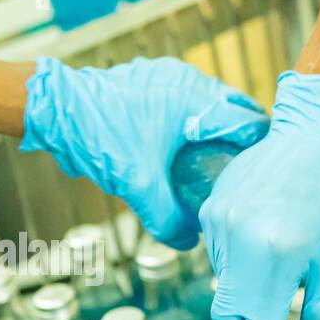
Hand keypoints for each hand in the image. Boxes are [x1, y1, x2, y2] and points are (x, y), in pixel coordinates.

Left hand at [21, 57, 268, 248]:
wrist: (53, 109)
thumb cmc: (99, 137)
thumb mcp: (139, 186)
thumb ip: (168, 219)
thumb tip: (189, 243)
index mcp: (196, 99)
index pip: (250, 120)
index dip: (263, 148)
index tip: (265, 173)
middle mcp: (188, 80)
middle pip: (235, 110)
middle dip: (243, 140)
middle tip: (246, 172)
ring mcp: (169, 76)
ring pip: (211, 104)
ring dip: (218, 129)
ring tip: (220, 163)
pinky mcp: (152, 80)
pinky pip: (188, 101)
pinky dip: (195, 122)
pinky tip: (187, 149)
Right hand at [201, 71, 319, 319]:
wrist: (317, 134)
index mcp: (276, 260)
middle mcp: (240, 243)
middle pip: (230, 315)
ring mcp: (219, 223)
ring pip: (225, 285)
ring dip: (248, 292)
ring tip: (282, 265)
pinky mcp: (211, 209)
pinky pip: (219, 254)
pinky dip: (240, 262)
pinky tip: (268, 237)